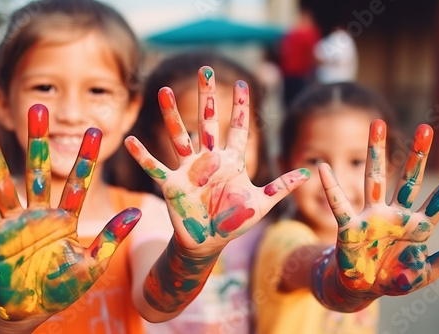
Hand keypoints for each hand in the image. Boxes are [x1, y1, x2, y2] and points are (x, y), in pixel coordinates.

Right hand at [0, 105, 139, 319]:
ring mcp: (12, 222)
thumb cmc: (62, 288)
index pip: (78, 182)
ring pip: (3, 182)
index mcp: (65, 219)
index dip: (86, 158)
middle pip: (39, 170)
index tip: (95, 132)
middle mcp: (38, 213)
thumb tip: (137, 213)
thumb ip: (110, 238)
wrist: (29, 310)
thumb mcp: (92, 265)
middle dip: (39, 141)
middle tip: (40, 108)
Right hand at [126, 66, 308, 253]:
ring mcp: (190, 170)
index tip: (242, 82)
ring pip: (180, 137)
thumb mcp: (262, 204)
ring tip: (162, 91)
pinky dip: (142, 156)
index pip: (239, 129)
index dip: (241, 107)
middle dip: (207, 97)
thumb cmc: (234, 222)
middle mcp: (209, 160)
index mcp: (232, 162)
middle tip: (205, 70)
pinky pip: (155, 167)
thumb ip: (282, 186)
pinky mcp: (173, 185)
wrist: (208, 243)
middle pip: (208, 122)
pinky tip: (129, 141)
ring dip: (171, 115)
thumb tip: (308, 172)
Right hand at [319, 120, 438, 295]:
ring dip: (375, 152)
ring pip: (373, 179)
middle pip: (407, 180)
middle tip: (425, 128)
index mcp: (416, 227)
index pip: (438, 201)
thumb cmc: (393, 278)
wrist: (362, 287)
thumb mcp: (425, 273)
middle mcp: (394, 215)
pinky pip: (339, 205)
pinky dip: (331, 188)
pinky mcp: (349, 227)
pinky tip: (323, 169)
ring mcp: (371, 218)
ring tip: (377, 124)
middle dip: (417, 155)